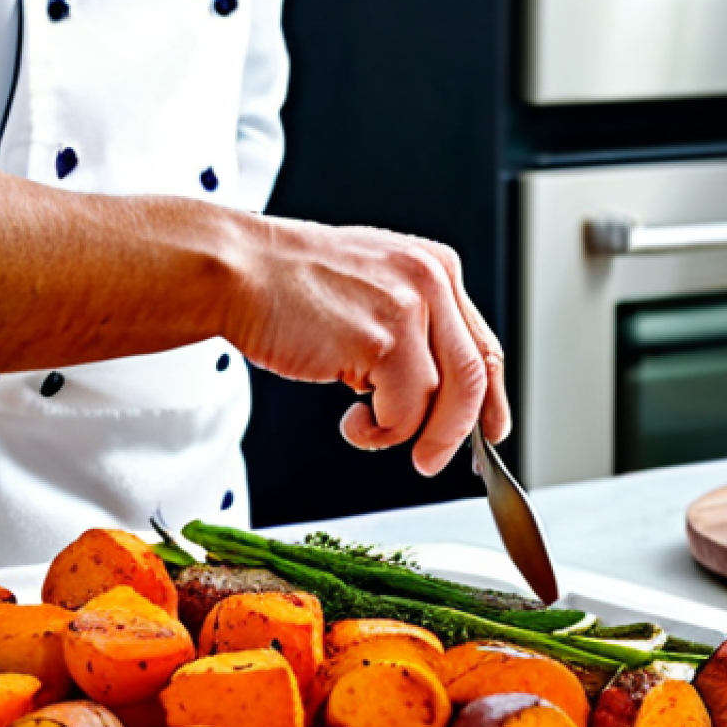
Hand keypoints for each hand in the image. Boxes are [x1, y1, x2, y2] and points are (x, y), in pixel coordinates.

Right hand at [225, 215, 510, 475]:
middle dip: (458, 431)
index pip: (482, 344)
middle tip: (431, 460)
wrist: (236, 271)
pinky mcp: (385, 339)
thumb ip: (409, 326)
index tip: (490, 431)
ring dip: (408, 433)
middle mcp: (432, 281)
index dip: (490, 398)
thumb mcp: (368, 289)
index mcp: (434, 267)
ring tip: (365, 427)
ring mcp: (411, 308)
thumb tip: (430, 387)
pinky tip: (349, 418)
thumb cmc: (284, 284)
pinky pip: (405, 412)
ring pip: (445, 399)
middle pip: (477, 374)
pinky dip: (378, 432)